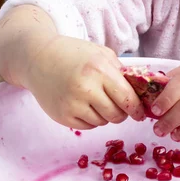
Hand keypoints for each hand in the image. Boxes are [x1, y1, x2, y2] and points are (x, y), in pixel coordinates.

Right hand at [23, 36, 144, 128]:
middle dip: (122, 113)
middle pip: (116, 115)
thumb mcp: (101, 54)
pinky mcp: (62, 116)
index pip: (127, 99)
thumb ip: (121, 72)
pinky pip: (87, 126)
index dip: (136, 109)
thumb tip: (141, 92)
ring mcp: (72, 104)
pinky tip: (85, 105)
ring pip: (102, 122)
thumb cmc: (74, 54)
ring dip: (105, 115)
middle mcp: (86, 88)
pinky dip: (91, 119)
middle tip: (119, 107)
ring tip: (97, 100)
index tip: (140, 114)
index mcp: (99, 70)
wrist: (38, 58)